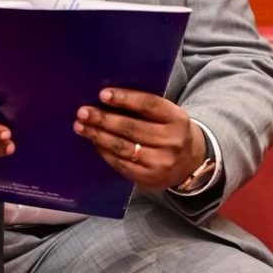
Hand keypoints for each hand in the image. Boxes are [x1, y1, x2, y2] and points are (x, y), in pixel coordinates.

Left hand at [73, 88, 205, 189]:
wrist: (190, 162)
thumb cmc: (170, 130)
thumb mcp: (168, 114)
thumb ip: (145, 107)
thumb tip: (106, 97)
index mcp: (177, 119)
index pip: (149, 105)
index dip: (125, 98)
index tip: (103, 94)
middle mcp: (171, 141)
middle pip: (131, 128)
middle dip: (103, 119)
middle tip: (83, 112)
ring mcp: (160, 162)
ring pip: (123, 147)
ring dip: (98, 136)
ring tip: (81, 126)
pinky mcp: (149, 179)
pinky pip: (121, 164)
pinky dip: (104, 152)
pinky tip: (95, 142)